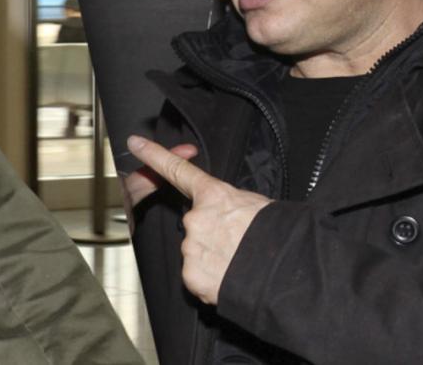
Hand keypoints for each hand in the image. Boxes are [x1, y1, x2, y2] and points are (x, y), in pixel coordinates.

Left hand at [127, 134, 271, 304]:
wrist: (287, 271)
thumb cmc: (278, 235)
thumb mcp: (255, 205)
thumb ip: (229, 206)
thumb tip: (227, 216)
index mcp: (214, 195)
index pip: (177, 170)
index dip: (154, 155)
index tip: (135, 144)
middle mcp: (195, 219)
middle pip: (195, 224)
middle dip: (211, 233)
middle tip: (238, 245)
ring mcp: (190, 247)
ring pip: (196, 251)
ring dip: (213, 258)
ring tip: (239, 264)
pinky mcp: (190, 275)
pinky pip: (196, 276)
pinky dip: (211, 279)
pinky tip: (230, 278)